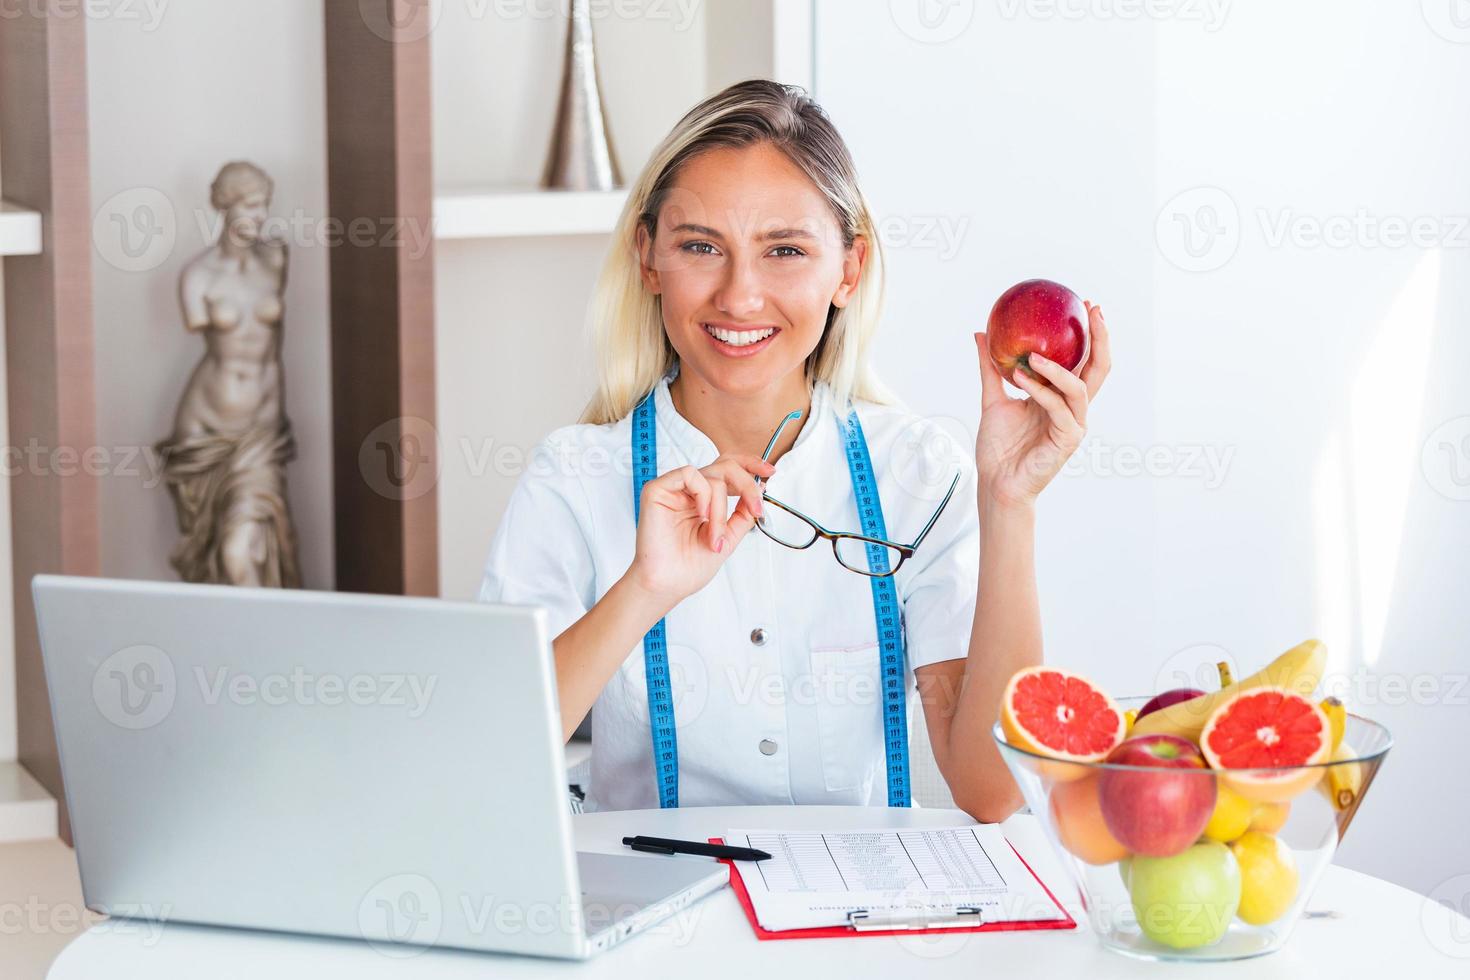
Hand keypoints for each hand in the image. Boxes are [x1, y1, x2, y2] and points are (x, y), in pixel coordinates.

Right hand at [625, 454, 775, 605]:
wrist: (668, 585)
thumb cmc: (688, 568)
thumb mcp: (728, 538)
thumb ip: (742, 515)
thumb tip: (758, 493)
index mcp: (704, 499)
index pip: (727, 469)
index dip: (749, 465)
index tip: (769, 472)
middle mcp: (689, 491)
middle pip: (725, 465)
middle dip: (747, 484)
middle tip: (755, 506)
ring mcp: (673, 489)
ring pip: (713, 475)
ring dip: (721, 508)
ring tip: (715, 535)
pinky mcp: (657, 489)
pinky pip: (689, 474)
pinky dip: (703, 495)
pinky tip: (701, 515)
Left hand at [973, 301, 1111, 508]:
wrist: (996, 482)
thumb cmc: (998, 446)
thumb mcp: (992, 398)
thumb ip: (990, 368)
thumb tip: (981, 334)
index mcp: (1060, 398)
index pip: (1083, 361)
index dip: (1090, 335)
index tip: (1085, 305)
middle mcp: (1072, 408)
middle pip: (1099, 369)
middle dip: (1101, 339)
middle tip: (1093, 311)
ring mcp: (1073, 424)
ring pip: (1080, 388)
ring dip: (1057, 368)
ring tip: (1033, 354)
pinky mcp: (1067, 440)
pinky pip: (1058, 408)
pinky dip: (1040, 391)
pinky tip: (1022, 378)